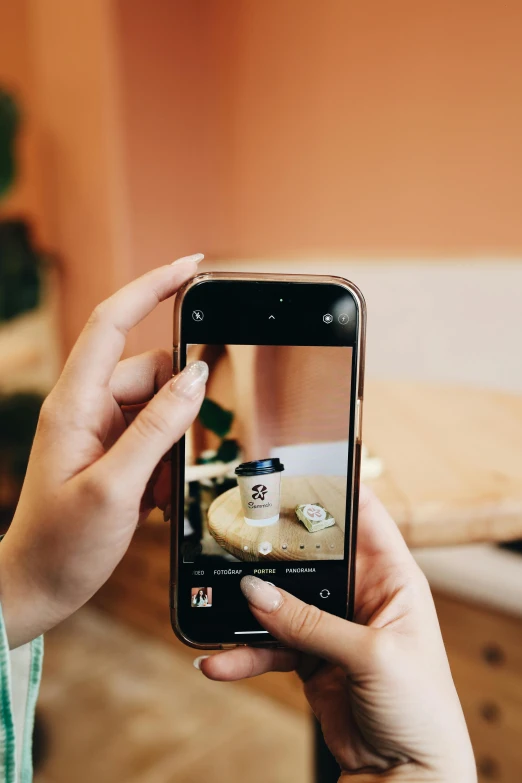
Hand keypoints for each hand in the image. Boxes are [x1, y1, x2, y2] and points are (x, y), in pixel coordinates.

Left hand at [0, 255, 206, 647]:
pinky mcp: (112, 449)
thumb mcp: (115, 487)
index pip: (114, 322)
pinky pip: (156, 436)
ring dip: (173, 447)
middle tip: (177, 462)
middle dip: (179, 410)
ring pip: (161, 408)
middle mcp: (87, 406)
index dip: (153, 286)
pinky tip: (151, 498)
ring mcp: (100, 428)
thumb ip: (158, 428)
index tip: (192, 266)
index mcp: (74, 403)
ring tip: (154, 493)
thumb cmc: (62, 543)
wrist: (38, 585)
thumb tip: (196, 376)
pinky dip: (165, 463)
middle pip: (153, 374)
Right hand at [201, 487, 476, 782]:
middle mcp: (362, 595)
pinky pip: (271, 645)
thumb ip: (310, 622)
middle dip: (275, 547)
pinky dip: (244, 652)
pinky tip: (219, 661)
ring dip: (249, 607)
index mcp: (393, 578)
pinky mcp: (311, 657)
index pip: (364, 517)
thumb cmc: (419, 709)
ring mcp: (333, 626)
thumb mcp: (370, 656)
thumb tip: (257, 593)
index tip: (295, 470)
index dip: (334, 490)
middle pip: (312, 556)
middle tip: (237, 530)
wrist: (406, 774)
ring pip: (283, 602)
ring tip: (215, 604)